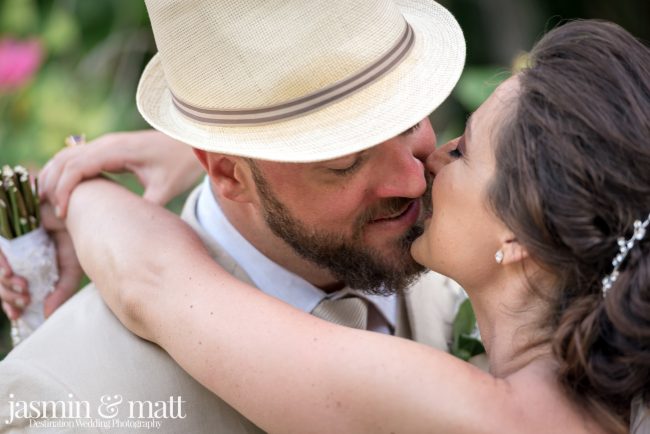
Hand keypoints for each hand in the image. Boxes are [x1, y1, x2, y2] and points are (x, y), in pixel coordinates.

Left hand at [0, 203, 81, 319]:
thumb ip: (61, 292)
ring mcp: (12, 245)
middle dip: (8, 297)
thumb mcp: (71, 270)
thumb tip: (47, 315)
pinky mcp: (8, 232)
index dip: (10, 304)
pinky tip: (11, 273)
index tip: (17, 315)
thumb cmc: (78, 238)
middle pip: (2, 284)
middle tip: (24, 300)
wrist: (78, 211)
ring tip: (22, 287)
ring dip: (4, 285)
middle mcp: (18, 257)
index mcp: (31, 268)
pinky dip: (2, 266)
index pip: (12, 290)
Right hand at [39, 130, 202, 217]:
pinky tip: (64, 191)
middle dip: (53, 185)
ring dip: (55, 176)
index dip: (65, 190)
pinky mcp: (110, 149)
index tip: (63, 215)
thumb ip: (146, 206)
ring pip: (67, 155)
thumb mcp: (166, 189)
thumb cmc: (181, 165)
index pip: (77, 167)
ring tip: (50, 204)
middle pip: (65, 160)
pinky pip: (79, 156)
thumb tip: (131, 229)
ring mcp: (107, 144)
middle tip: (50, 213)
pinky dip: (65, 171)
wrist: (191, 142)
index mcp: (118, 151)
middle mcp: (108, 143)